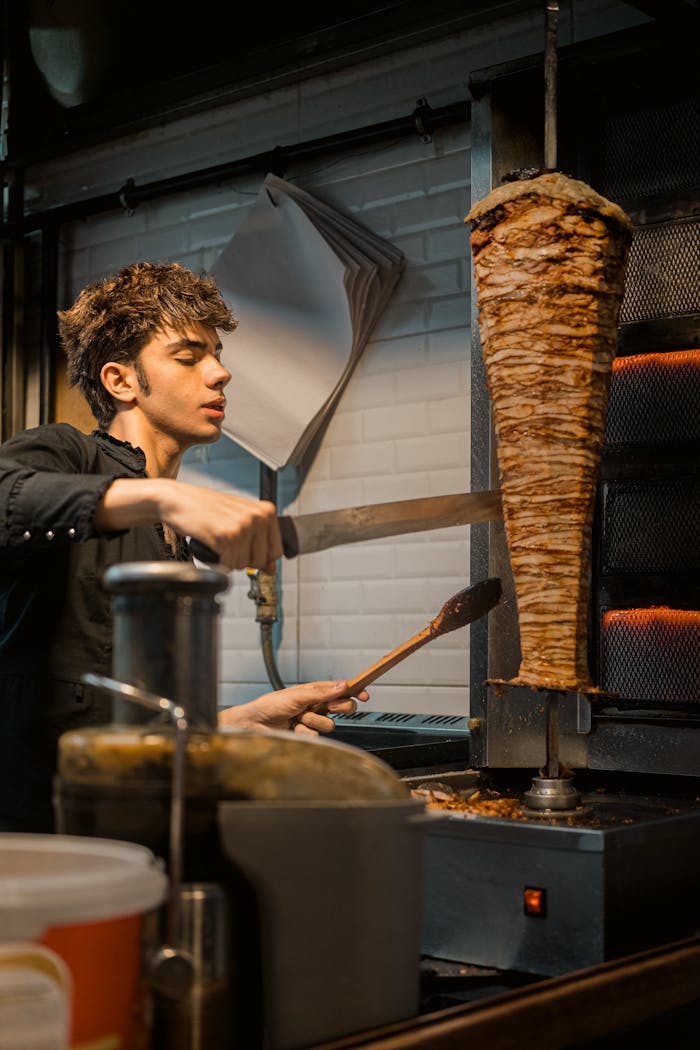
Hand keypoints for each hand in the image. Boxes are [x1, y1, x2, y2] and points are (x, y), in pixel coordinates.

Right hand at [163, 483, 282, 572]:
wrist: (177, 500)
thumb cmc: (206, 508)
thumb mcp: (238, 521)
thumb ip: (258, 543)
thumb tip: (271, 568)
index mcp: (266, 511)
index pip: (276, 552)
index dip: (259, 556)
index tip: (245, 547)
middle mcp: (258, 517)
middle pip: (261, 561)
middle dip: (243, 558)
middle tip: (228, 540)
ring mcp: (243, 526)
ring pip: (244, 564)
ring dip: (229, 558)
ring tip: (218, 538)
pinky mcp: (226, 536)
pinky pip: (229, 564)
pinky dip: (218, 560)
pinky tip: (211, 542)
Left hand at [218, 680, 368, 735]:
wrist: (255, 725)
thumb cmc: (271, 705)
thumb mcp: (298, 695)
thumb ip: (322, 692)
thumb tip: (342, 685)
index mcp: (315, 692)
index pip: (341, 690)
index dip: (354, 691)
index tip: (365, 695)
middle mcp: (316, 706)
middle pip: (343, 707)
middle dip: (340, 707)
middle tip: (330, 707)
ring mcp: (313, 721)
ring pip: (330, 724)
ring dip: (314, 720)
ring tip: (297, 718)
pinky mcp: (308, 735)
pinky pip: (317, 736)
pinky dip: (305, 732)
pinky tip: (293, 728)